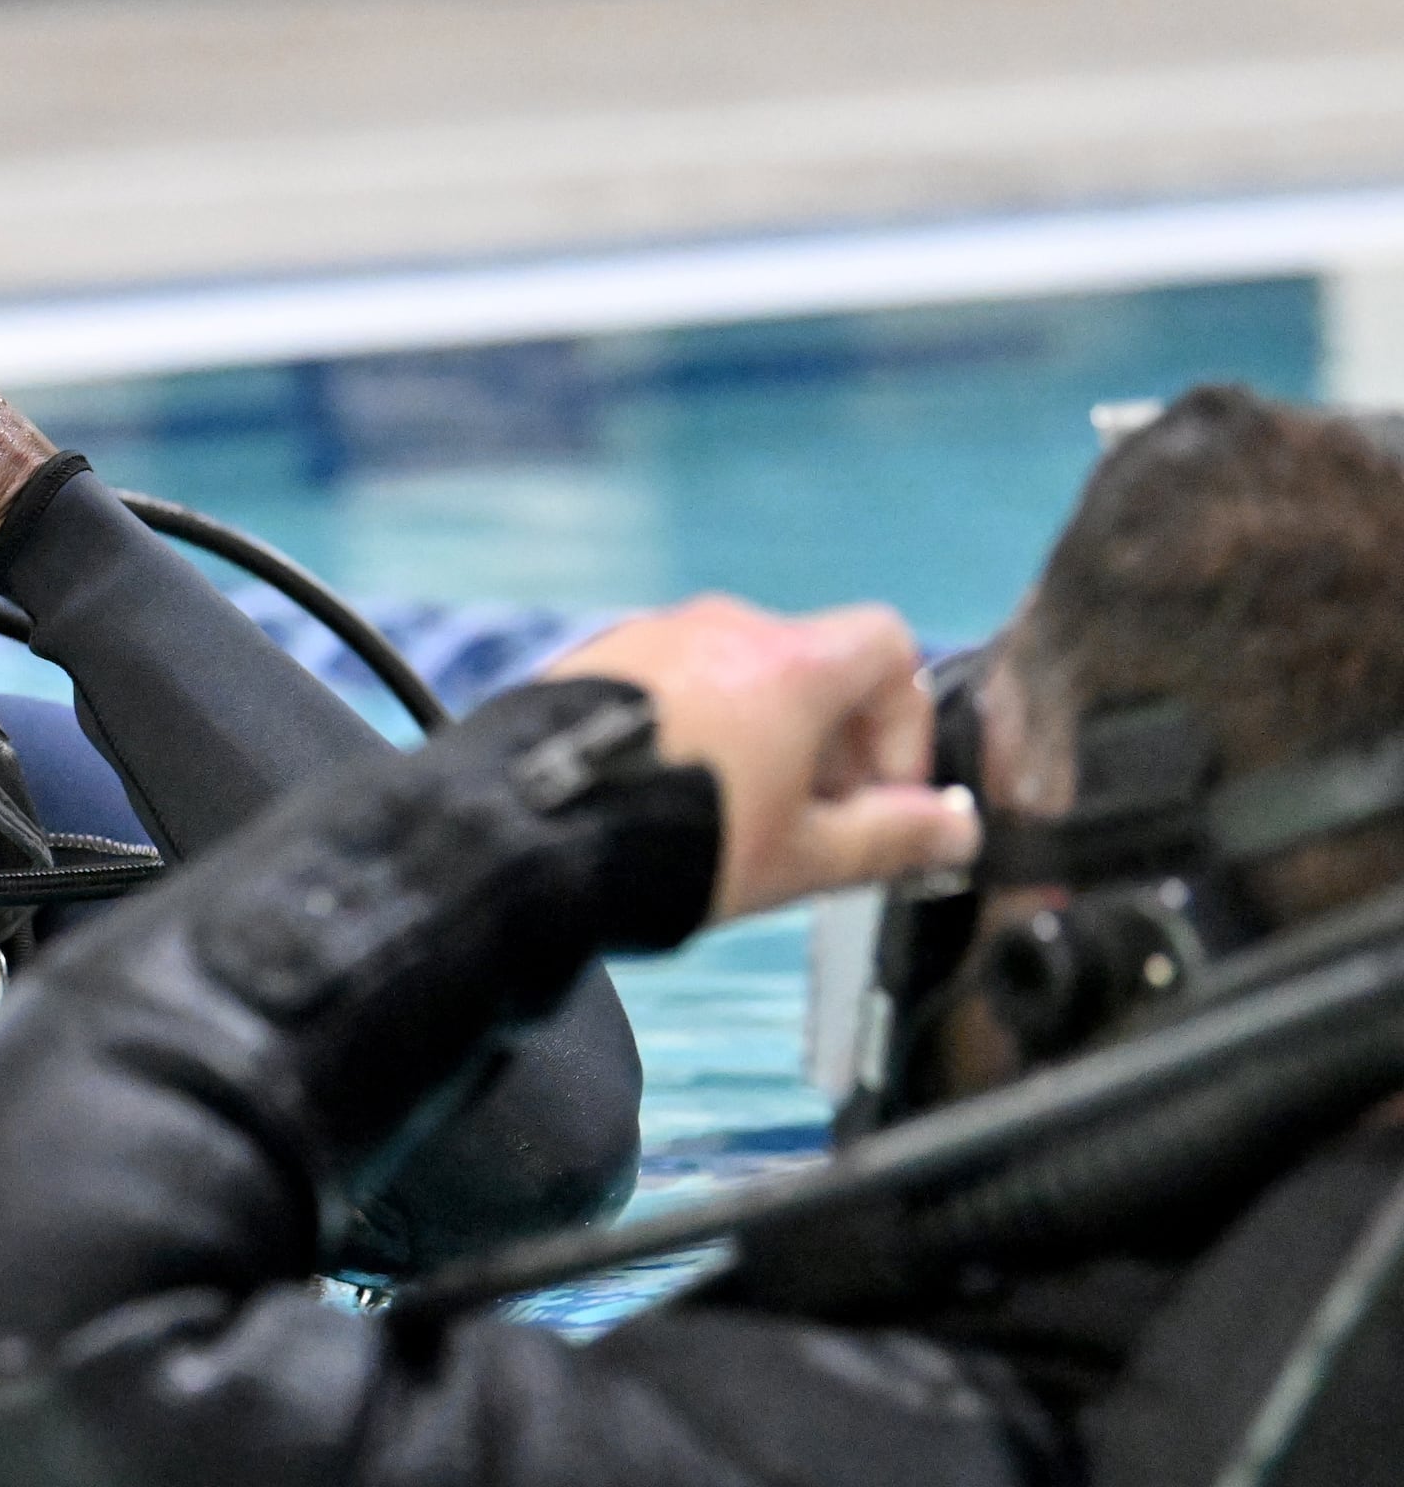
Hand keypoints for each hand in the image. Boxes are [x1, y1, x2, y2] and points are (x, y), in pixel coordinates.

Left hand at [543, 596, 979, 921]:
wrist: (530, 838)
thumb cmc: (674, 844)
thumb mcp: (802, 858)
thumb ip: (892, 838)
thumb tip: (957, 831)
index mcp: (791, 662)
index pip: (887, 646)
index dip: (902, 721)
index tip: (882, 791)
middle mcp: (722, 629)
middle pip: (810, 665)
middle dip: (830, 742)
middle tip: (813, 821)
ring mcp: (650, 639)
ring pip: (735, 677)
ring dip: (759, 737)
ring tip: (736, 818)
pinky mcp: (592, 663)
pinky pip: (667, 685)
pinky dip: (690, 729)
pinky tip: (667, 797)